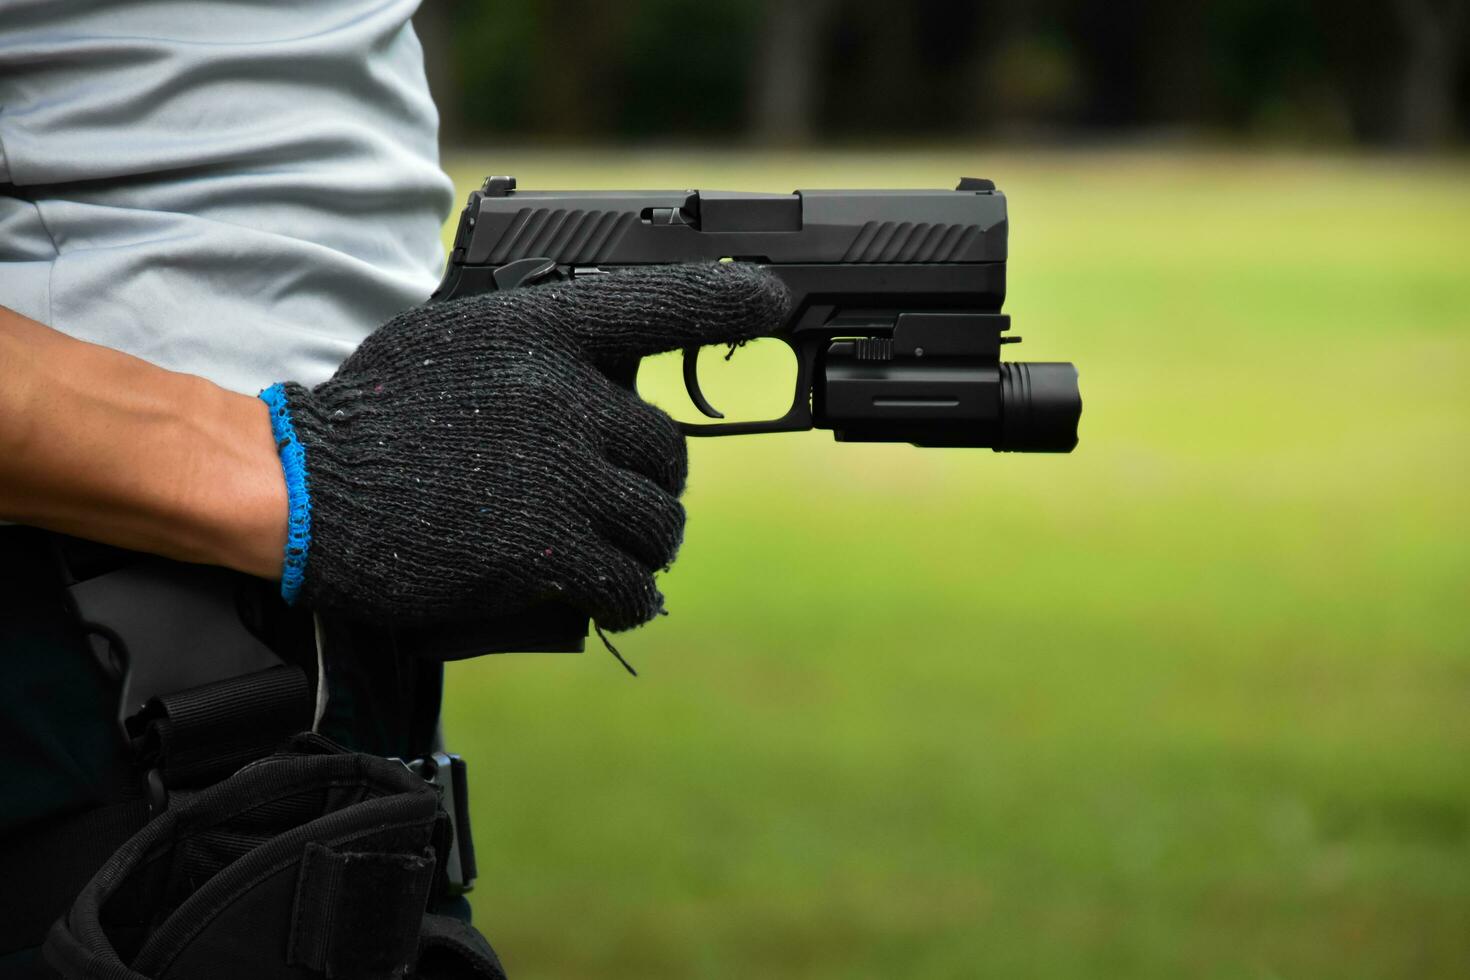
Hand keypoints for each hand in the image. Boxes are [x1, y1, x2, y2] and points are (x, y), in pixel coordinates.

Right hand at [261, 263, 789, 629]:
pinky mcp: (546, 551)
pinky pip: (629, 583)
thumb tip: (609, 376)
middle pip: (670, 451)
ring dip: (650, 547)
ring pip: (660, 523)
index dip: (726, 300)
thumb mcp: (457, 340)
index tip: (773, 302)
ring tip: (622, 557)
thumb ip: (539, 347)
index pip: (659, 304)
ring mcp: (559, 475)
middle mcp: (564, 396)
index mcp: (543, 334)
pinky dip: (631, 597)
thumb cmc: (378, 412)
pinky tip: (617, 599)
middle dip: (655, 485)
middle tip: (631, 504)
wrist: (308, 488)